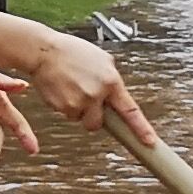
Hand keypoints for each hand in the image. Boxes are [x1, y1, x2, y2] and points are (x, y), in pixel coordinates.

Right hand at [21, 30, 152, 143]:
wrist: (43, 51)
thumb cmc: (72, 52)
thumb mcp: (102, 60)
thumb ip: (111, 80)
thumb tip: (115, 96)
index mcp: (111, 82)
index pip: (130, 111)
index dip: (141, 129)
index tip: (149, 142)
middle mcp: (96, 94)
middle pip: (98, 123)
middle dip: (92, 117)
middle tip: (85, 102)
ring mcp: (78, 102)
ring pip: (80, 118)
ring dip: (77, 109)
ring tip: (70, 88)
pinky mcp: (61, 106)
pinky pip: (66, 114)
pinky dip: (64, 105)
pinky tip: (61, 88)